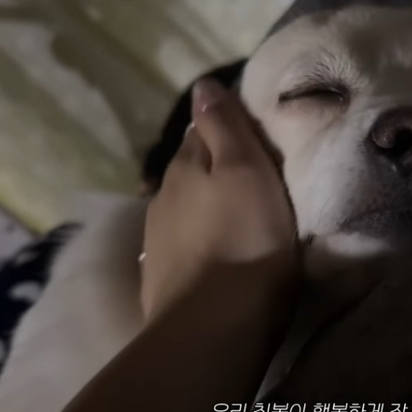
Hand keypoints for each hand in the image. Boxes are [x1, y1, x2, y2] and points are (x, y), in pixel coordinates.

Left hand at [140, 78, 298, 319]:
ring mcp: (158, 242)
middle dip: (214, 170)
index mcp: (184, 166)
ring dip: (206, 210)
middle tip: (253, 178)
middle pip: (190, 172)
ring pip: (185, 211)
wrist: (215, 325)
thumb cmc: (245, 239)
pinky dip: (200, 244)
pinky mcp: (163, 281)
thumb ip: (224, 126)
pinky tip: (217, 255)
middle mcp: (162, 198)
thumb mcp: (246, 170)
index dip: (225, 128)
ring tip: (238, 219)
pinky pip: (184, 248)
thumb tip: (203, 85)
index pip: (201, 131)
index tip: (252, 135)